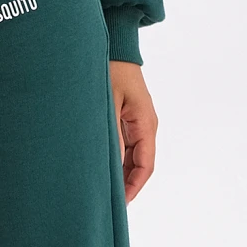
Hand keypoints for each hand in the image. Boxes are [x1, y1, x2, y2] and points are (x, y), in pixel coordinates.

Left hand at [108, 61, 157, 202]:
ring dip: (119, 170)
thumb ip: (110, 132)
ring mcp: (137, 120)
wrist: (115, 43)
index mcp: (146, 123)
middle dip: (125, 183)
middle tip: (106, 201)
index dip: (133, 187)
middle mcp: (145, 124)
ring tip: (101, 186)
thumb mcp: (108, 101)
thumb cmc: (111, 68)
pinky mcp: (128, 115)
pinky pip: (125, 142)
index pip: (145, 165)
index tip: (120, 203)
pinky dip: (115, 155)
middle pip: (139, 163)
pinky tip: (100, 163)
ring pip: (131, 154)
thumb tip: (109, 163)